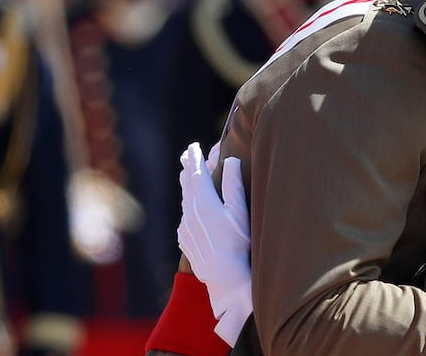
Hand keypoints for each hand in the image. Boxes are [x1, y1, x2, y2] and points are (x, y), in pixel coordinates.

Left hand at [176, 142, 253, 344]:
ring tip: (187, 175)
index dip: (195, 158)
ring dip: (187, 185)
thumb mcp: (240, 212)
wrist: (226, 279)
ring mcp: (186, 227)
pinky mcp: (186, 240)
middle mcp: (191, 212)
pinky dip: (188, 206)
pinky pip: (185, 217)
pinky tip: (192, 209)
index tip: (194, 146)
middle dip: (188, 167)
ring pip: (185, 200)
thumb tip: (229, 159)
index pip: (197, 173)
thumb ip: (233, 185)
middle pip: (187, 184)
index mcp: (205, 202)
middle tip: (187, 154)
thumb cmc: (240, 245)